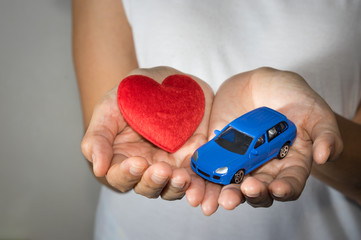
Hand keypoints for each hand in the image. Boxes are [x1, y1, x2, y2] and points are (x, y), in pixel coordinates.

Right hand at [81, 66, 213, 199]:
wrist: (168, 78)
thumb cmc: (133, 92)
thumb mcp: (110, 106)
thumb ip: (98, 136)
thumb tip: (98, 169)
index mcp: (123, 156)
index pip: (120, 176)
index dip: (126, 175)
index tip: (136, 162)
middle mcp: (147, 165)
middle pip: (147, 187)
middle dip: (154, 182)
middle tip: (162, 169)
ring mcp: (171, 163)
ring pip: (172, 188)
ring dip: (176, 187)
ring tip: (181, 176)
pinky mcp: (193, 158)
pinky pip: (197, 178)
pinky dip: (199, 185)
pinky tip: (199, 184)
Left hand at [200, 67, 342, 213]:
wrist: (261, 84)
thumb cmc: (293, 97)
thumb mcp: (314, 111)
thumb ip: (324, 133)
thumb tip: (325, 156)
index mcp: (290, 164)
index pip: (289, 184)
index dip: (283, 190)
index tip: (275, 189)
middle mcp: (264, 168)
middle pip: (256, 191)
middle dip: (244, 196)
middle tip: (233, 197)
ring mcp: (240, 162)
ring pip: (230, 185)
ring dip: (219, 195)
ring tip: (209, 199)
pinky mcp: (220, 152)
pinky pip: (210, 168)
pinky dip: (201, 177)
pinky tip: (192, 181)